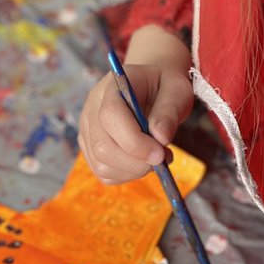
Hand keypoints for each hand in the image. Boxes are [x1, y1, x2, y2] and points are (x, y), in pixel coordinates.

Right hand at [78, 24, 193, 184]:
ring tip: (156, 158)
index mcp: (111, 87)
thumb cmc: (163, 88)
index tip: (160, 153)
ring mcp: (87, 131)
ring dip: (134, 171)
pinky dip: (127, 175)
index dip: (135, 141)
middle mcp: (91, 109)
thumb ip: (170, 111)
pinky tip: (142, 162)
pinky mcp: (90, 149)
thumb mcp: (176, 90)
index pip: (111, 117)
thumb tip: (161, 138)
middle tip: (163, 158)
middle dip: (137, 162)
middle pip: (102, 147)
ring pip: (102, 165)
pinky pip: (105, 174)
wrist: (149, 88)